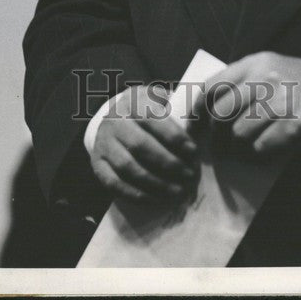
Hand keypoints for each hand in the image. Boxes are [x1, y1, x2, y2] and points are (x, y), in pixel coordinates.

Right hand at [90, 84, 199, 203]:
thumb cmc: (146, 110)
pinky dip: (136, 194)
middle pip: (140, 146)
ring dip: (155, 183)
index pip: (153, 118)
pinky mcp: (97, 165)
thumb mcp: (161, 100)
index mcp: (132, 101)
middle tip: (188, 175)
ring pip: (128, 168)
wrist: (113, 118)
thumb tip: (202, 119)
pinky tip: (156, 199)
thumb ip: (180, 107)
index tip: (193, 151)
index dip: (174, 136)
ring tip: (177, 191)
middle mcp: (114, 121)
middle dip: (168, 163)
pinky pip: (115, 184)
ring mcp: (103, 144)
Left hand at [192, 51, 300, 156]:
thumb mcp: (276, 68)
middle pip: (219, 114)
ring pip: (237, 135)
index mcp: (257, 62)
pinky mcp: (293, 128)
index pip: (211, 85)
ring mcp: (279, 103)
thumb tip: (211, 111)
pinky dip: (259, 157)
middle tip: (220, 148)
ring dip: (239, 149)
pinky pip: (260, 150)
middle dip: (216, 136)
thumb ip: (247, 82)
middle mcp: (264, 79)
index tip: (193, 126)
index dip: (196, 110)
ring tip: (249, 150)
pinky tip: (269, 152)